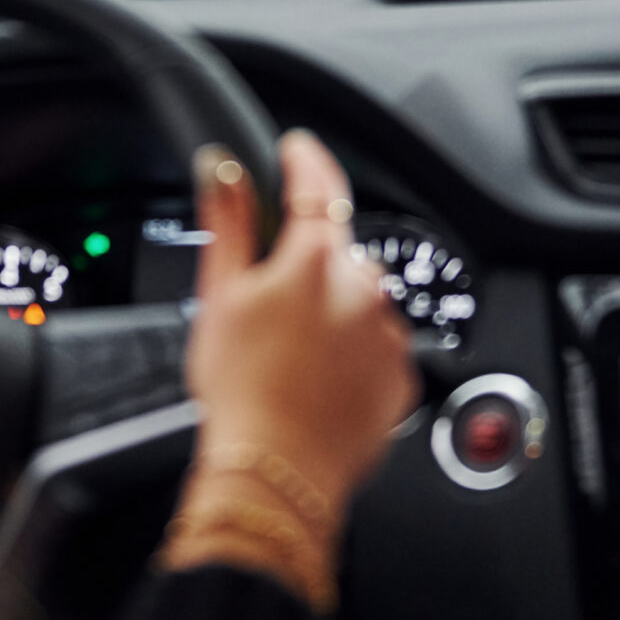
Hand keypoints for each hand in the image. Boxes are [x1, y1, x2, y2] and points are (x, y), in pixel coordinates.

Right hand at [181, 130, 417, 524]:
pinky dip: (353, 354)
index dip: (305, 160)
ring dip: (334, 312)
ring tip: (291, 356)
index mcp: (315, 260)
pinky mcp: (401, 376)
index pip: (317, 186)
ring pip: (359, 301)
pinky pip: (376, 347)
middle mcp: (363, 288)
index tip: (299, 149)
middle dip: (309, 266)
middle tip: (270, 307)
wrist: (276, 470)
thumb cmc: (241, 390)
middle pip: (335, 253)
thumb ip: (227, 222)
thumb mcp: (219, 296)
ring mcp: (387, 333)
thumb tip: (223, 168)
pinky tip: (318, 380)